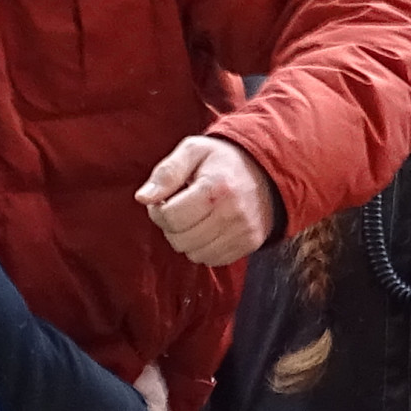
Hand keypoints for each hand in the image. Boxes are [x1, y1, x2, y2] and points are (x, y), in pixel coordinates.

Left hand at [136, 136, 280, 266]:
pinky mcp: (249, 244)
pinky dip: (204, 248)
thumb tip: (143, 198)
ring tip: (195, 218)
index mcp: (214, 188)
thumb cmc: (223, 160)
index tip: (164, 200)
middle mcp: (231, 213)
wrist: (267, 170)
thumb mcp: (193, 151)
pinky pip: (213, 260)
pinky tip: (209, 229)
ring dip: (187, 240)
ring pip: (194, 254)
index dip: (158, 211)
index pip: (170, 218)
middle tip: (180, 209)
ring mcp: (243, 231)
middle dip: (172, 226)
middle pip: (180, 240)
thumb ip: (166, 173)